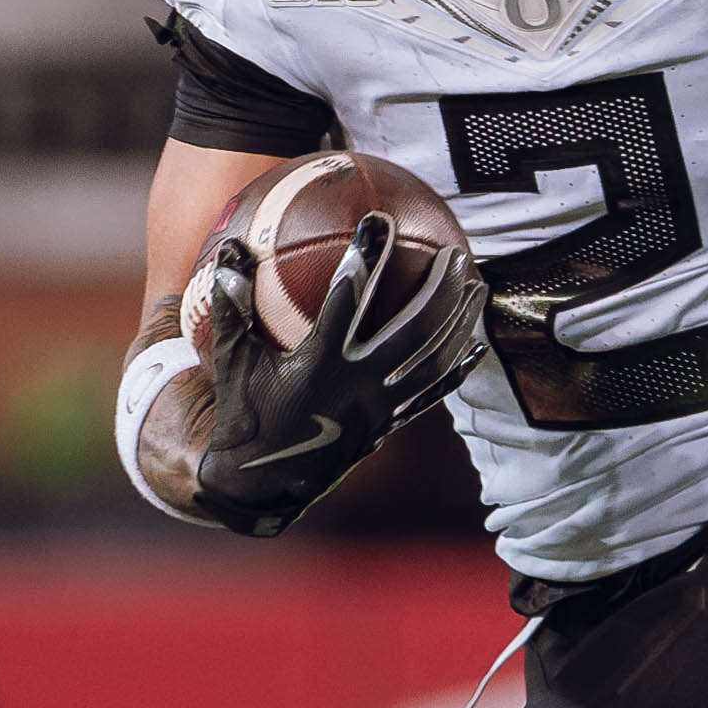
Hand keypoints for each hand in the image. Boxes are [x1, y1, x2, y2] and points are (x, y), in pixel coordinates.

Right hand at [192, 217, 485, 537]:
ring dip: (459, 322)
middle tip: (455, 254)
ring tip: (477, 287)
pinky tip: (476, 348)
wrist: (262, 484)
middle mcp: (357, 385)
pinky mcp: (387, 426)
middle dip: (438, 290)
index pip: (347, 301)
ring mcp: (378, 408)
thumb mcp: (230, 361)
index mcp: (318, 363)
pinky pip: (431, 396)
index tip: (380, 222)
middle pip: (413, 330)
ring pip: (432, 361)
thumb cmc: (243, 414)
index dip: (365, 259)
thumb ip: (230, 308)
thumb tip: (231, 252)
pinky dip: (456, 371)